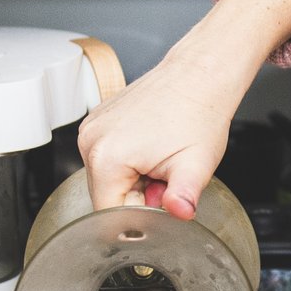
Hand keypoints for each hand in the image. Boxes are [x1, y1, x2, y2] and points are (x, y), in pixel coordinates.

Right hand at [73, 0, 290, 217]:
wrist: (198, 75)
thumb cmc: (199, 113)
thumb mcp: (196, 166)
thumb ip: (184, 198)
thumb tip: (179, 214)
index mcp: (107, 157)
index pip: (110, 214)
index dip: (140, 216)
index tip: (162, 197)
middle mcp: (90, 141)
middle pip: (106, 196)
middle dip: (137, 196)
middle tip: (165, 174)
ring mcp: (91, 129)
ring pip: (107, 178)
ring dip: (133, 179)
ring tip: (159, 157)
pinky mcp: (97, 121)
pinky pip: (107, 157)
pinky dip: (128, 161)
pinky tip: (150, 145)